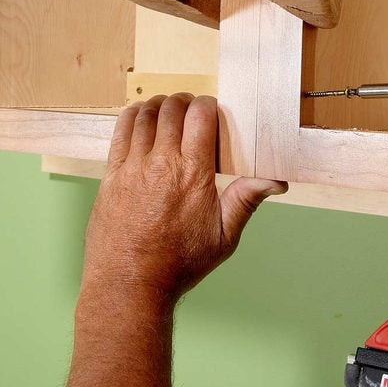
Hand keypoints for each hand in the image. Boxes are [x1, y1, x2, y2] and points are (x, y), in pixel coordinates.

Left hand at [81, 93, 287, 302]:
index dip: (207, 105)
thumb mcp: (223, 238)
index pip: (200, 116)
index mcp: (193, 174)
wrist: (130, 283)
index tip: (211, 110)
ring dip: (159, 105)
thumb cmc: (178, 264)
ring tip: (167, 110)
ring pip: (146, 115)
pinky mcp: (111, 174)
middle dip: (184, 102)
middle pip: (172, 110)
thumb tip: (276, 181)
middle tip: (190, 109)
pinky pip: (120, 131)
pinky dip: (132, 116)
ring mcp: (133, 167)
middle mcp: (162, 163)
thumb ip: (246, 201)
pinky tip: (140, 115)